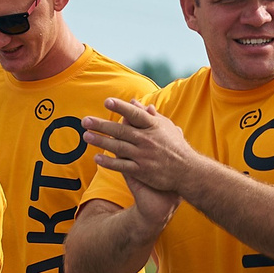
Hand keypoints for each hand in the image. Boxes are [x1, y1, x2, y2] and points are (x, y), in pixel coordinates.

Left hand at [83, 98, 199, 201]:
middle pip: (121, 131)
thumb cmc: (176, 146)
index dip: (120, 107)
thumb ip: (149, 115)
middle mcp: (147, 140)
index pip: (135, 115)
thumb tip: (134, 102)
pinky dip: (109, 162)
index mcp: (153, 127)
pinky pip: (122, 166)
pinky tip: (97, 158)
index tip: (107, 101)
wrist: (188, 171)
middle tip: (85, 121)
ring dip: (101, 142)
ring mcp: (144, 156)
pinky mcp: (142, 171)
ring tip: (86, 136)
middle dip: (101, 125)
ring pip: (118, 147)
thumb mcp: (166, 127)